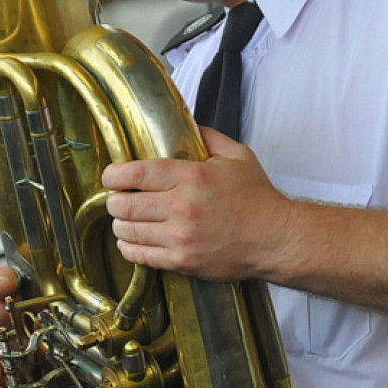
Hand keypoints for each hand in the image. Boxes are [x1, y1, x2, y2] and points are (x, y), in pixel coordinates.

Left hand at [102, 128, 293, 281]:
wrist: (276, 238)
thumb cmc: (258, 198)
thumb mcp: (238, 156)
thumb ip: (208, 137)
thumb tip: (187, 125)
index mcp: (192, 177)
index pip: (135, 173)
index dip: (114, 175)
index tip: (111, 177)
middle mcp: (182, 207)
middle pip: (123, 204)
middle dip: (116, 201)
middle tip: (119, 199)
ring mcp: (180, 238)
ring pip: (127, 231)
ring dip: (121, 225)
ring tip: (127, 220)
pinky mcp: (183, 261)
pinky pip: (140, 256)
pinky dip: (130, 248)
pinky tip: (133, 241)